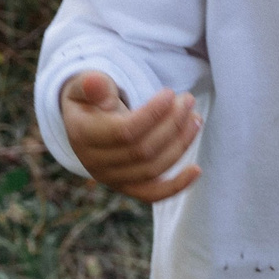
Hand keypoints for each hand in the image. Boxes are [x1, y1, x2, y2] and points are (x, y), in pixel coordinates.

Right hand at [61, 72, 201, 201]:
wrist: (82, 121)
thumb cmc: (89, 97)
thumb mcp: (84, 84)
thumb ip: (92, 83)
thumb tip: (100, 90)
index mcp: (82, 135)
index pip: (124, 132)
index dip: (152, 114)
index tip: (170, 93)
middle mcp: (94, 163)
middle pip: (142, 151)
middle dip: (171, 124)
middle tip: (187, 100)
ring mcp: (111, 179)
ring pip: (152, 169)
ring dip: (180, 144)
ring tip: (195, 118)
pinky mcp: (126, 187)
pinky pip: (152, 194)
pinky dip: (176, 186)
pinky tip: (196, 170)